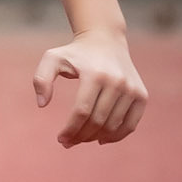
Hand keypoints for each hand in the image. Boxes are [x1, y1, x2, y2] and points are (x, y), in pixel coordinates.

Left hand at [33, 28, 147, 146]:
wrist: (105, 40)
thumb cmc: (75, 53)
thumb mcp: (52, 59)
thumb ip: (41, 79)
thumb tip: (41, 104)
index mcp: (95, 74)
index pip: (82, 111)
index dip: (70, 129)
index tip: (60, 139)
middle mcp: (117, 82)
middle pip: (98, 121)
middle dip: (81, 136)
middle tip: (68, 142)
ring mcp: (132, 89)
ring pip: (113, 126)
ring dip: (96, 138)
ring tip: (81, 139)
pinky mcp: (141, 95)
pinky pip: (131, 124)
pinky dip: (116, 136)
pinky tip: (101, 139)